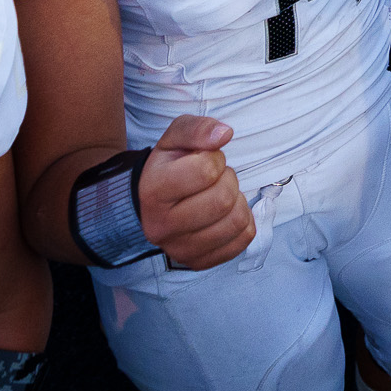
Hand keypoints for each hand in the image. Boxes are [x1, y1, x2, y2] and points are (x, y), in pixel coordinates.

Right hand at [136, 114, 254, 269]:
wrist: (147, 204)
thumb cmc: (166, 167)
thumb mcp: (174, 138)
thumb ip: (197, 129)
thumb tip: (225, 134)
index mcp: (153, 191)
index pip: (206, 171)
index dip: (215, 159)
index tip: (206, 160)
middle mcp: (162, 226)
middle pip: (223, 200)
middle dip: (228, 180)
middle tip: (216, 178)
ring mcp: (179, 249)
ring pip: (235, 222)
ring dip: (237, 201)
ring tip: (220, 195)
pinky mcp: (198, 262)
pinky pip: (242, 241)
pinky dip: (244, 222)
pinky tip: (226, 214)